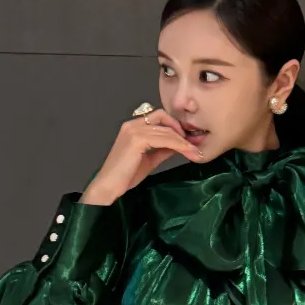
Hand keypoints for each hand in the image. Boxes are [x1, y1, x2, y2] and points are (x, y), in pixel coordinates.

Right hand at [81, 108, 202, 203]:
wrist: (109, 187)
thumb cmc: (125, 176)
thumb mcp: (149, 159)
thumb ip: (162, 149)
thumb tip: (179, 145)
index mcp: (133, 127)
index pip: (159, 117)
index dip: (175, 126)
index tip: (187, 140)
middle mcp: (132, 124)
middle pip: (164, 119)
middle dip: (181, 132)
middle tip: (194, 146)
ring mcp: (134, 130)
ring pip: (166, 130)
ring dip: (183, 141)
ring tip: (195, 153)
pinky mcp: (137, 139)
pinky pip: (164, 139)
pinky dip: (178, 145)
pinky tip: (186, 152)